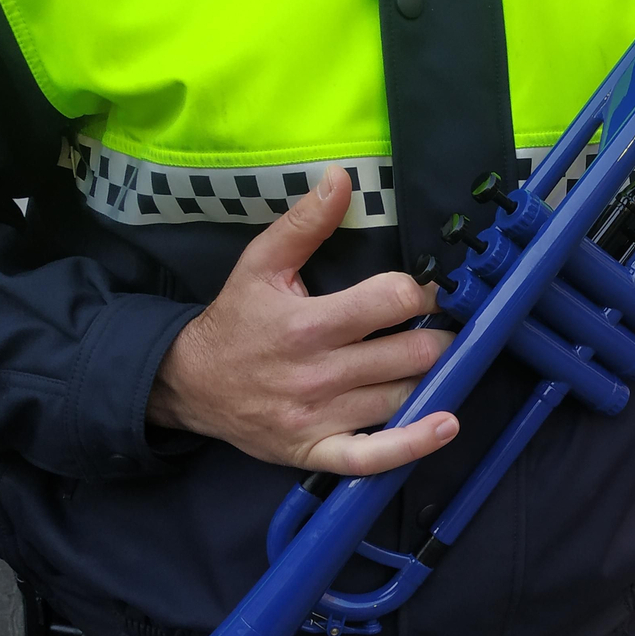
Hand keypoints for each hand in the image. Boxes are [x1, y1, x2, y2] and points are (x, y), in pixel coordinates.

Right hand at [148, 167, 458, 474]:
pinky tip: (446, 426)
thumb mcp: (260, 264)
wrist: (188, 384)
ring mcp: (321, 417)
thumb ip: (304, 223)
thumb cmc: (236, 321)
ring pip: (404, 397)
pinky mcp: (318, 452)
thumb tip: (342, 178)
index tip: (432, 290)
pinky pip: (375, 457)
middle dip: (438, 336)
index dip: (423, 292)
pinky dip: (415, 444)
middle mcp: (319, 374)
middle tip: (442, 327)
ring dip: (430, 379)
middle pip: (411, 354)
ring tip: (434, 362)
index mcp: (308, 323)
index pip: (392, 302)